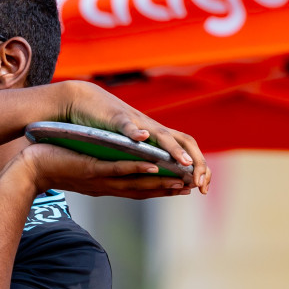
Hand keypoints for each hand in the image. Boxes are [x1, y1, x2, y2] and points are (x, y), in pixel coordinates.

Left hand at [10, 142, 195, 200]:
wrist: (28, 168)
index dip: (162, 189)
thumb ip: (97, 170)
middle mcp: (105, 185)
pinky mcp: (90, 170)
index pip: (139, 189)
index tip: (183, 187)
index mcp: (106, 185)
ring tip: (180, 180)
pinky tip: (152, 166)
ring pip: (134, 182)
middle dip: (168, 188)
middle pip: (142, 189)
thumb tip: (106, 170)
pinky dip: (135, 168)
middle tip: (193, 187)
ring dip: (158, 181)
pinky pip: (116, 169)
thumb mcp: (80, 169)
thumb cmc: (53, 164)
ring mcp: (99, 179)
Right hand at [57, 81, 209, 193]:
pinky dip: (135, 131)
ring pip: (161, 134)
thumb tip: (165, 171)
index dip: (199, 166)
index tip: (203, 187)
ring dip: (173, 149)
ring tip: (184, 163)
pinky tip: (141, 137)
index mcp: (158, 136)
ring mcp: (137, 121)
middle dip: (195, 162)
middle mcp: (153, 128)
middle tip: (199, 182)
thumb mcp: (133, 143)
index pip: (188, 149)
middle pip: (184, 141)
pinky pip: (127, 125)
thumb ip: (148, 154)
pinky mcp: (116, 117)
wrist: (85, 101)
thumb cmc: (109, 124)